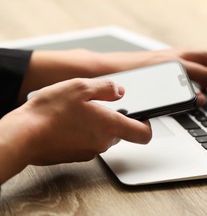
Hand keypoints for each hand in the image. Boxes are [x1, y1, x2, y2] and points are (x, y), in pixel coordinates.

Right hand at [0, 78, 150, 182]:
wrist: (22, 135)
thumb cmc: (49, 112)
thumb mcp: (80, 87)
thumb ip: (106, 88)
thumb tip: (120, 91)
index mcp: (110, 126)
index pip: (144, 134)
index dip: (147, 125)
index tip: (143, 116)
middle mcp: (103, 143)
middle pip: (120, 132)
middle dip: (113, 118)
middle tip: (96, 104)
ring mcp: (88, 152)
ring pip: (102, 136)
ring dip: (96, 124)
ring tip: (77, 110)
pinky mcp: (75, 156)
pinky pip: (87, 142)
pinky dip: (83, 132)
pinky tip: (67, 122)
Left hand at [19, 48, 206, 105]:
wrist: (95, 70)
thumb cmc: (117, 83)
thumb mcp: (151, 97)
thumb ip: (177, 99)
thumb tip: (198, 99)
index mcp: (171, 65)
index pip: (205, 75)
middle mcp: (169, 56)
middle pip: (205, 59)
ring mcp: (162, 55)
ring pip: (194, 56)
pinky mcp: (155, 58)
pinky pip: (182, 58)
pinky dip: (192, 68)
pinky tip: (188, 80)